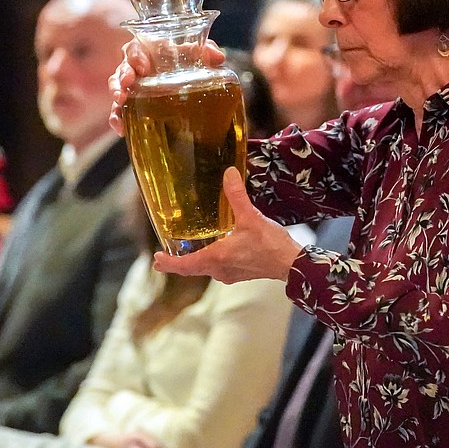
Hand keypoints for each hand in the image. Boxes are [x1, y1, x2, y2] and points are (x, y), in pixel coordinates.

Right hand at [108, 38, 225, 135]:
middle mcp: (137, 68)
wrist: (185, 78)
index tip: (142, 67)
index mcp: (149, 51)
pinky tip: (121, 128)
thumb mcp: (196, 54)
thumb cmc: (187, 59)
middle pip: (123, 68)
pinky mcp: (132, 104)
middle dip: (122, 76)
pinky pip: (118, 111)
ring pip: (117, 88)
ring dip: (116, 96)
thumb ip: (207, 52)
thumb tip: (218, 58)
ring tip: (120, 102)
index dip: (136, 56)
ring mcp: (132, 86)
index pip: (135, 49)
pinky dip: (117, 118)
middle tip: (126, 85)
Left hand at [153, 167, 300, 282]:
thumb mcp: (251, 217)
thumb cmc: (271, 244)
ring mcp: (230, 273)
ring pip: (206, 269)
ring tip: (189, 251)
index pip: (185, 265)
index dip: (169, 263)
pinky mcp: (240, 273)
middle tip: (164, 257)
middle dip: (178, 263)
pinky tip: (217, 251)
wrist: (291, 263)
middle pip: (192, 269)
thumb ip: (236, 195)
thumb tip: (228, 174)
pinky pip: (219, 268)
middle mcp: (220, 269)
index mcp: (217, 257)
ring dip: (196, 261)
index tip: (156, 259)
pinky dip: (212, 261)